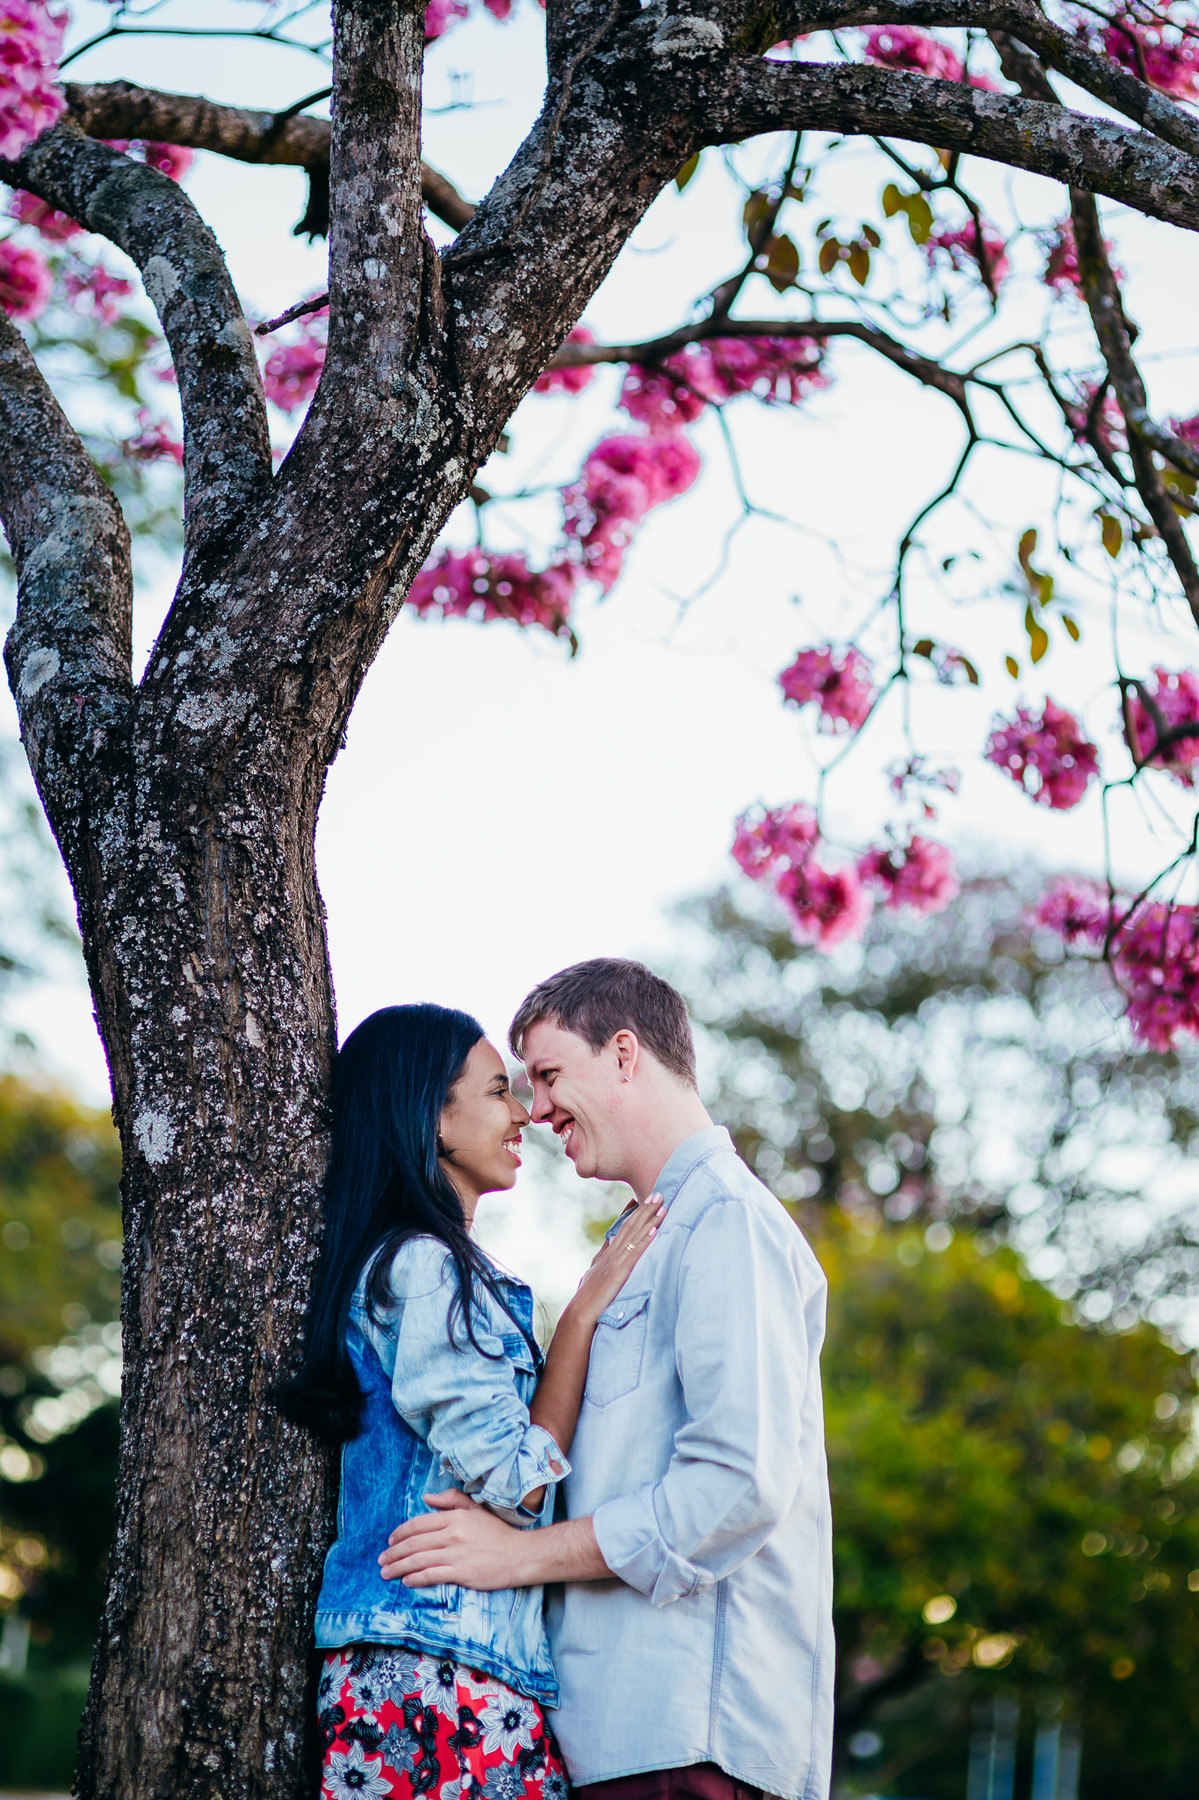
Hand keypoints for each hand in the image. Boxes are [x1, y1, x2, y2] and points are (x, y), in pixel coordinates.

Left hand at [379, 1489, 531, 1589]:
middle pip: (414, 1543)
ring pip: (418, 1560)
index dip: (401, 1533)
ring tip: (387, 1573)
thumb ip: (452, 1500)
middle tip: (382, 1560)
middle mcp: (453, 1534)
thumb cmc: (498, 1533)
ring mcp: (456, 1554)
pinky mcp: (461, 1573)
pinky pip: (431, 1575)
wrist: (520, 1555)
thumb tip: (427, 1498)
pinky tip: (406, 1581)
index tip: (391, 1541)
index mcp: (455, 1517)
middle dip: (394, 1552)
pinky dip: (415, 1578)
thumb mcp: (476, 1510)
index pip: (419, 1524)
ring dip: (398, 1567)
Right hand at [569, 1192, 663, 1326]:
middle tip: (657, 1193)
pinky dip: (645, 1241)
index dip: (630, 1213)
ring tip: (661, 1206)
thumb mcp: (594, 1273)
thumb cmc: (587, 1298)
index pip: (621, 1228)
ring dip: (649, 1220)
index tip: (638, 1198)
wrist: (580, 1313)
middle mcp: (611, 1254)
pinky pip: (635, 1254)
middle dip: (645, 1210)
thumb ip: (602, 1257)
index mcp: (606, 1254)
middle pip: (630, 1226)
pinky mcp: (620, 1273)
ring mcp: (615, 1262)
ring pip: (635, 1236)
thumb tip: (610, 1241)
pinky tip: (654, 1231)